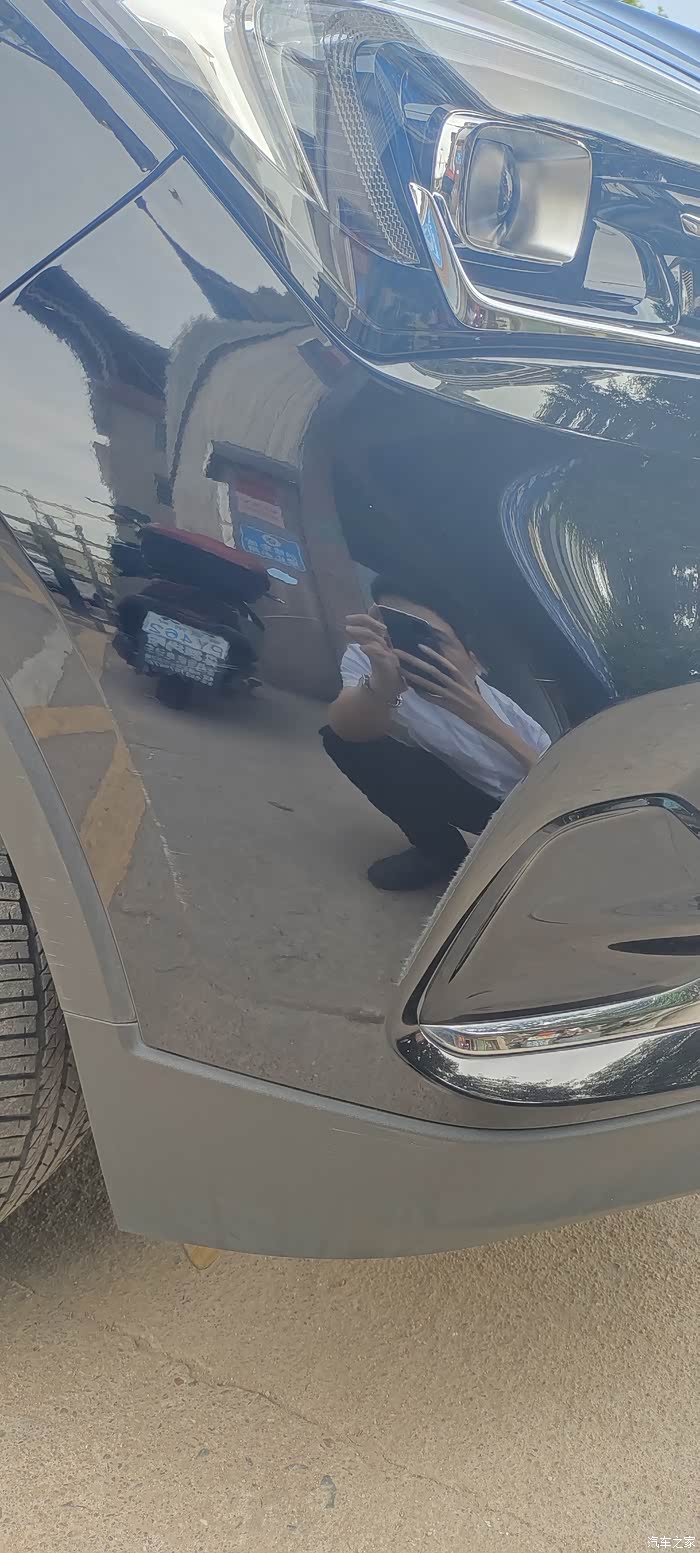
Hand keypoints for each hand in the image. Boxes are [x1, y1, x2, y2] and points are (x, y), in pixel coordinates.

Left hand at [346, 612, 402, 701]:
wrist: (384, 695)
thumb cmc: (379, 675)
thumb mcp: (370, 655)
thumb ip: (364, 640)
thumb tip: (353, 626)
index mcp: (384, 645)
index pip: (375, 626)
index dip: (363, 619)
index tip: (348, 618)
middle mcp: (388, 649)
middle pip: (376, 631)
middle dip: (362, 623)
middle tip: (347, 621)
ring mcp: (389, 659)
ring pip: (377, 642)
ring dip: (362, 634)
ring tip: (349, 630)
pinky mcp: (387, 669)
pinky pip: (380, 657)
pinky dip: (371, 650)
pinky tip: (362, 647)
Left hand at [397, 644, 538, 769]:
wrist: (488, 721)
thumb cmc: (480, 705)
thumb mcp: (473, 688)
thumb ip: (463, 678)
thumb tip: (456, 669)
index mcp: (463, 679)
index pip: (447, 664)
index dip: (434, 655)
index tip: (420, 646)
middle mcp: (457, 686)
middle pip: (433, 671)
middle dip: (416, 661)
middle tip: (401, 654)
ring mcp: (452, 697)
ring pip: (430, 685)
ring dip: (414, 677)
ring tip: (401, 670)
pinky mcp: (450, 707)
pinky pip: (433, 700)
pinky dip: (423, 695)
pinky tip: (412, 690)